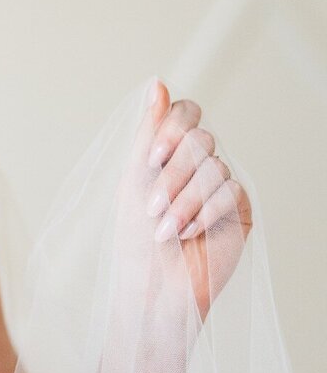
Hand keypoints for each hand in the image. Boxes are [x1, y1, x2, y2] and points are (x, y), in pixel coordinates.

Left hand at [135, 79, 252, 321]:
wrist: (153, 290)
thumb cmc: (135, 240)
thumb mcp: (133, 179)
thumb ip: (147, 132)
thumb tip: (157, 81)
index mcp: (169, 155)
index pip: (185, 113)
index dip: (172, 128)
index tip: (152, 158)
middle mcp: (196, 166)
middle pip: (201, 137)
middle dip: (172, 173)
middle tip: (154, 206)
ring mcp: (219, 187)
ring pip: (214, 165)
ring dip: (184, 200)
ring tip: (166, 230)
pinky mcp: (238, 210)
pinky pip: (231, 189)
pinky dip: (204, 211)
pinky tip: (189, 234)